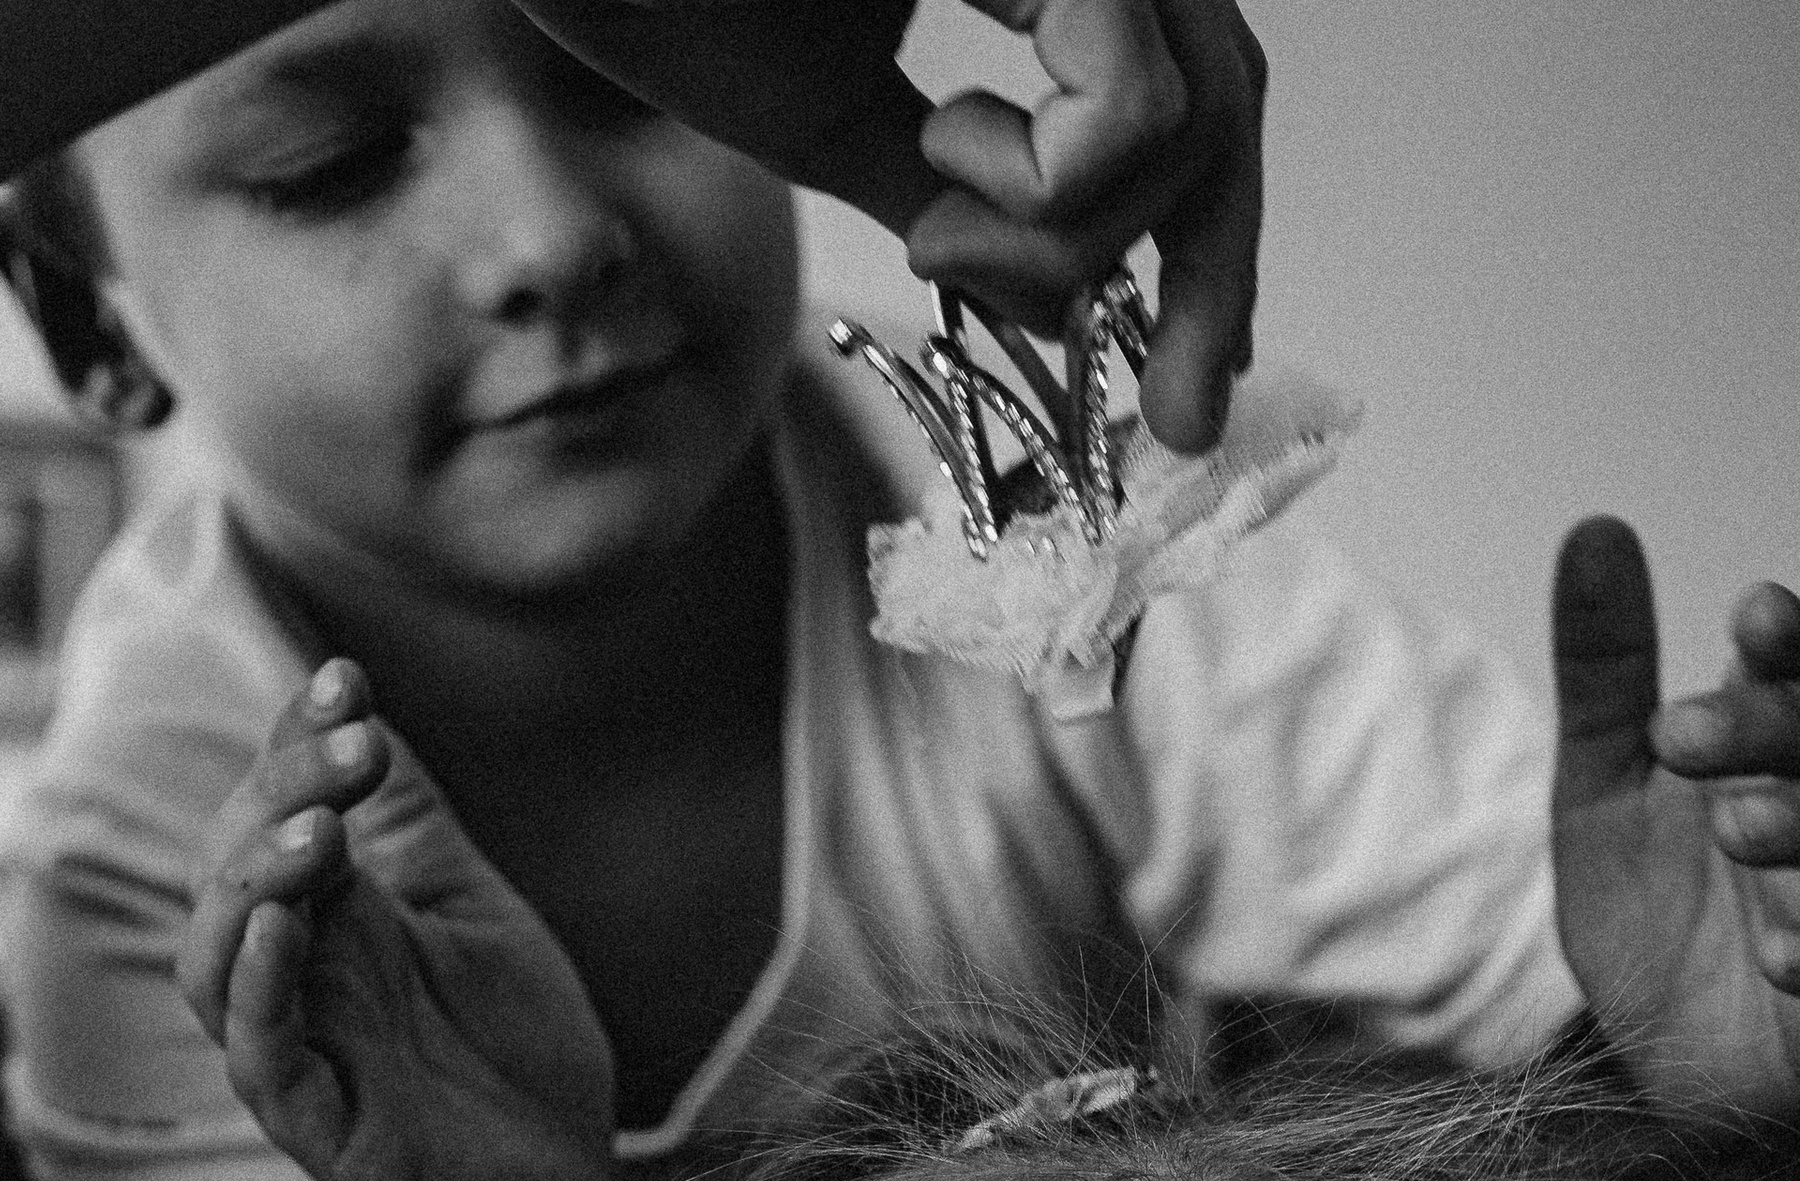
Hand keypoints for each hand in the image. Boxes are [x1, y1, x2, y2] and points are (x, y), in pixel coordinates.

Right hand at [178, 660, 615, 1180]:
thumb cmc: (518, 1063)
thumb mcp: (479, 916)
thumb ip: (419, 830)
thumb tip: (361, 705)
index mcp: (337, 917)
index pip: (276, 809)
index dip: (296, 741)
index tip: (346, 681)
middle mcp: (303, 976)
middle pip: (233, 866)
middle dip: (283, 791)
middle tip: (358, 746)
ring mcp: (304, 1050)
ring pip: (217, 958)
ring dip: (256, 883)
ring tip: (321, 834)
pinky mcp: (319, 1127)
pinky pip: (259, 1054)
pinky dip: (260, 986)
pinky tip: (291, 924)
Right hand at [518, 1, 1263, 454]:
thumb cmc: (674, 0)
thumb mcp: (838, 128)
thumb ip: (951, 206)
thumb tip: (1060, 310)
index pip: (1187, 94)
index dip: (1211, 247)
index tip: (1194, 394)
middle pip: (1227, 104)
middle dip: (1209, 283)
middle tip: (1178, 419)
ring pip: (1192, 122)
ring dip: (1062, 238)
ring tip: (934, 219)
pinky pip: (1131, 114)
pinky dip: (1041, 191)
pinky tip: (940, 148)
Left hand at [1551, 516, 1799, 1118]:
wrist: (1660, 1072)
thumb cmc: (1656, 925)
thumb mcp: (1605, 796)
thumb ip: (1607, 676)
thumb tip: (1595, 531)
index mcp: (1788, 747)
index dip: (1793, 643)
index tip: (1752, 618)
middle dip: (1777, 728)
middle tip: (1684, 739)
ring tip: (1735, 826)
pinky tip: (1783, 961)